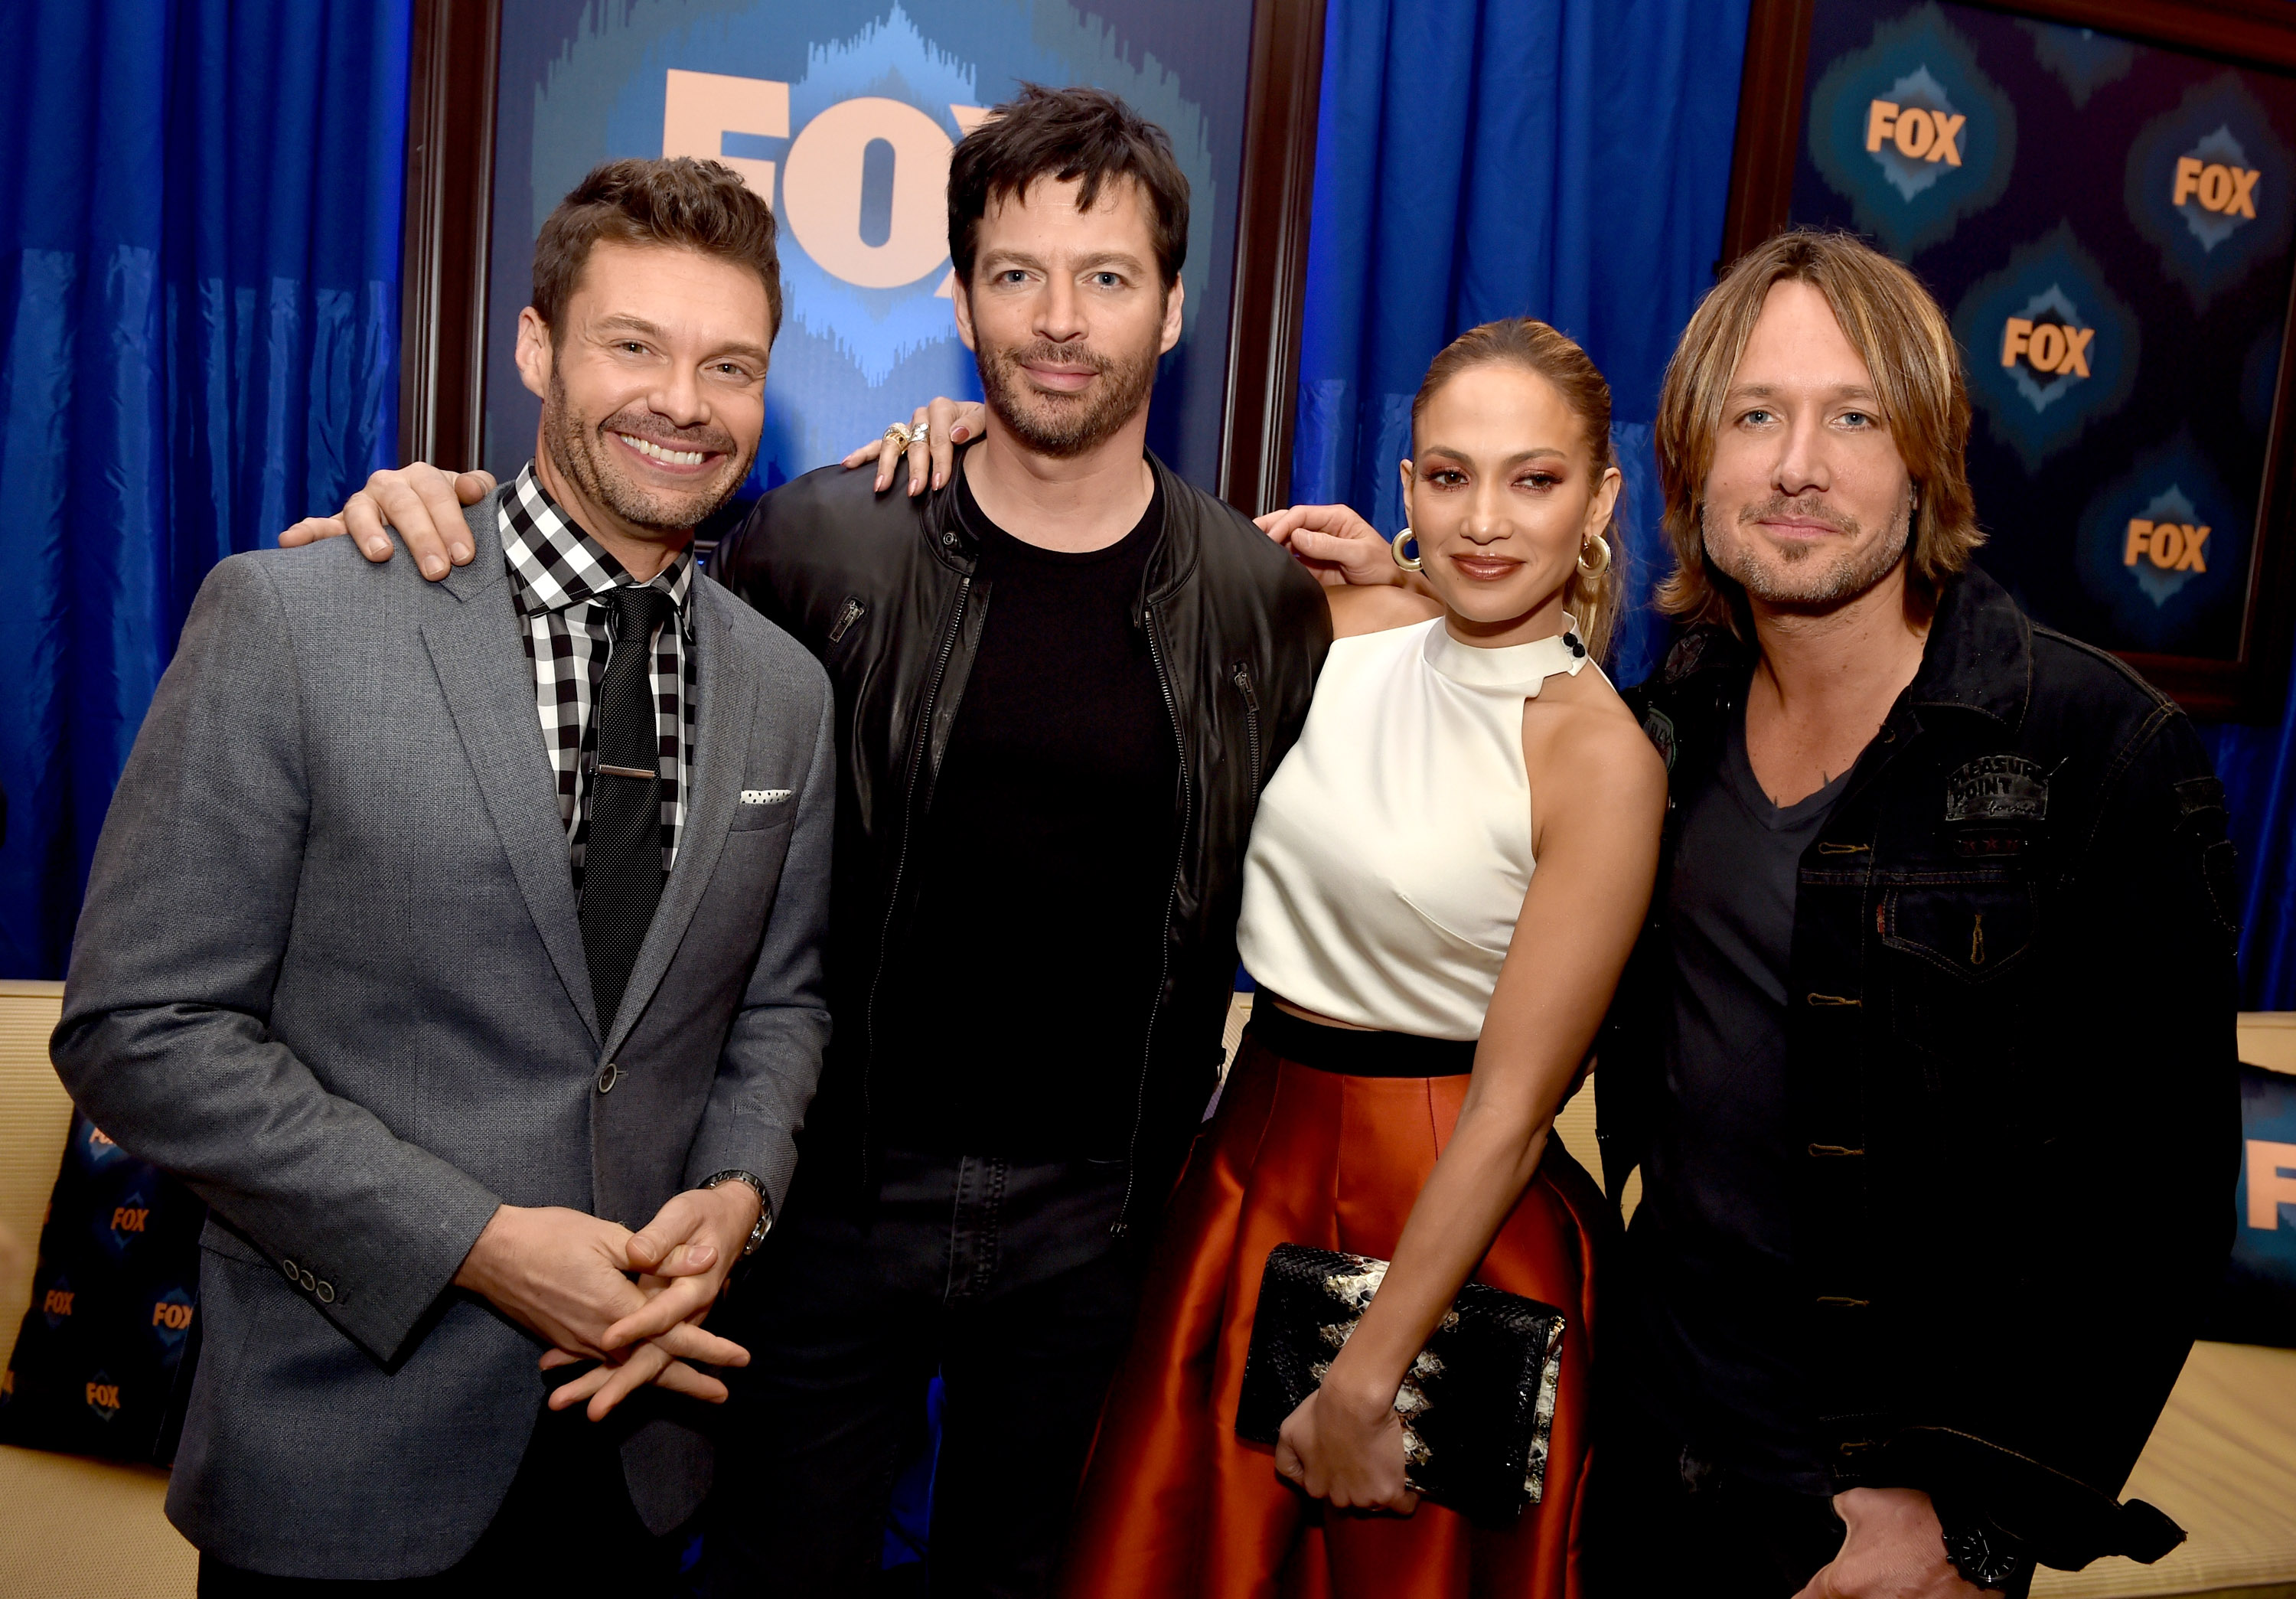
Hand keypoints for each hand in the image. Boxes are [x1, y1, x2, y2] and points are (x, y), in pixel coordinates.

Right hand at [278, 463, 496, 580]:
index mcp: (422, 478)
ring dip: (369, 532)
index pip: (437, 494)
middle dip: (421, 536)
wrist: (428, 525)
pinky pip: (319, 526)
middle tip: (437, 571)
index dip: (451, 523)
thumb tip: (473, 488)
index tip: (463, 556)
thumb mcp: (470, 501)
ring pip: (360, 512)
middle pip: (403, 504)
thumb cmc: (452, 516)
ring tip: (381, 555)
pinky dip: (306, 532)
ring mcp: (362, 505)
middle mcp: (389, 486)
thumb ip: (476, 489)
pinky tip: (290, 540)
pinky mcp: (339, 525)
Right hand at [452, 1203, 747, 1420]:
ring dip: (657, 1380)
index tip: (739, 1359)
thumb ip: (661, 1254)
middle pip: (653, 1364)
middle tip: (722, 1395)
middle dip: (689, 1380)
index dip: (708, 1347)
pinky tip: (626, 1380)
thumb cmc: (550, 1235)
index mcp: (616, 1307)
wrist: (489, 1252)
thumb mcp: (610, 1237)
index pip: (673, 1334)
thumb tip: (708, 1258)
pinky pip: (598, 1363)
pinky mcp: (561, 1339)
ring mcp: (577, 1341)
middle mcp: (598, 1335)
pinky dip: (618, 1374)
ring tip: (689, 1391)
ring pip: (626, 1367)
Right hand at [841, 398, 985, 495]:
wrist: (982, 429)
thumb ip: (974, 424)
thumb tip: (956, 434)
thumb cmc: (986, 427)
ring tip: (881, 486)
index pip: (939, 436)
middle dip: (916, 468)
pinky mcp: (900, 438)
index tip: (940, 483)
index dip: (940, 460)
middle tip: (915, 490)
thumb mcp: (988, 422)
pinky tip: (848, 463)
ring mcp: (909, 427)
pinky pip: (878, 444)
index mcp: (943, 408)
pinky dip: (863, 453)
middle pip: (916, 442)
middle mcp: (922, 415)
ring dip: (887, 465)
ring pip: (893, 442)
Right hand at [1255, 503, 1401, 588]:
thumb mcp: (1359, 553)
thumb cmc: (1383, 566)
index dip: (1282, 524)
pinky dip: (1277, 561)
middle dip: (1269, 528)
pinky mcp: (1313, 565)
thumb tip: (1298, 537)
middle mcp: (1323, 529)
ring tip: (1252, 552)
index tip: (1269, 537)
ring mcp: (1317, 546)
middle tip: (1249, 538)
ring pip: (1286, 540)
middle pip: (1289, 523)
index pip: (1301, 514)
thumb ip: (1329, 545)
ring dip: (1270, 544)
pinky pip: (1291, 559)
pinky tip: (1266, 565)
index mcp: (1335, 518)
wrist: (1393, 588)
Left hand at [1272, 1376, 1419, 1514]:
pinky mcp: (1388, 1493)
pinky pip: (1403, 1505)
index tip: (1345, 1458)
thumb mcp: (1289, 1432)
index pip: (1327, 1490)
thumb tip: (1297, 1479)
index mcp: (1315, 1486)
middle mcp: (1338, 1499)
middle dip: (1357, 1483)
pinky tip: (1407, 1485)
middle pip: (1351, 1498)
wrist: (1354, 1401)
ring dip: (1380, 1487)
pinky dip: (1407, 1498)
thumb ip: (1286, 1461)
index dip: (1336, 1474)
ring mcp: (1364, 1498)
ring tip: (1386, 1464)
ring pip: (1375, 1501)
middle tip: (1366, 1457)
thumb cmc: (1322, 1411)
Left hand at [1794, 1488, 1999, 1598]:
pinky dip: (1909, 1594)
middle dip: (1849, 1590)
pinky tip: (1918, 1584)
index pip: (1809, 1598)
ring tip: (1901, 1575)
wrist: (1978, 1540)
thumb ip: (1843, 1511)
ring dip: (1884, 1592)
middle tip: (1868, 1573)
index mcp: (1845, 1585)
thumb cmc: (1921, 1523)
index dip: (1807, 1594)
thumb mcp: (1866, 1502)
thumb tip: (1839, 1512)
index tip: (1809, 1591)